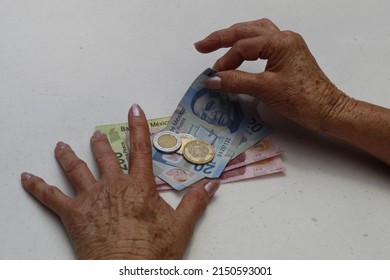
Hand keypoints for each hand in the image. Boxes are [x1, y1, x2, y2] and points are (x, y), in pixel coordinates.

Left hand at [21, 104, 219, 258]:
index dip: (138, 128)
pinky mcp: (73, 214)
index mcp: (140, 186)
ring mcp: (91, 198)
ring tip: (61, 146)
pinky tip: (26, 178)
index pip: (140, 149)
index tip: (133, 110)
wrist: (126, 271)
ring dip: (68, 156)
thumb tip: (213, 183)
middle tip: (96, 135)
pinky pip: (50, 197)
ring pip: (76, 170)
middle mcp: (114, 186)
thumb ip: (196, 201)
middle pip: (104, 157)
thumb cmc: (154, 251)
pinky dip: (37, 187)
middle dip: (100, 144)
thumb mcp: (181, 226)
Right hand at [195, 19, 389, 163]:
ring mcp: (287, 46)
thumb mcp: (265, 89)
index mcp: (280, 41)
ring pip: (256, 32)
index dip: (226, 61)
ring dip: (235, 36)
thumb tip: (211, 80)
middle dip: (222, 37)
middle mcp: (284, 38)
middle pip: (247, 30)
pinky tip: (240, 50)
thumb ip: (236, 81)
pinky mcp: (288, 56)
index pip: (243, 47)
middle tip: (201, 46)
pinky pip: (263, 42)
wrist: (327, 110)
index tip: (213, 76)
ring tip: (217, 43)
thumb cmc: (301, 99)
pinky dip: (247, 44)